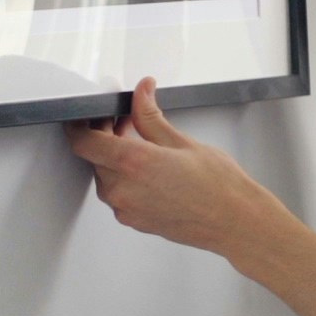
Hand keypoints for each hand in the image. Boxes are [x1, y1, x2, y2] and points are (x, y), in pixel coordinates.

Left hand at [67, 80, 291, 256]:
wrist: (236, 222)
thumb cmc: (219, 186)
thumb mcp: (182, 141)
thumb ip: (150, 116)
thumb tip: (141, 93)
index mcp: (133, 163)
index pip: (83, 142)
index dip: (78, 125)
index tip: (84, 117)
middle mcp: (123, 189)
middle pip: (95, 157)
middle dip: (105, 137)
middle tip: (125, 121)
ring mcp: (127, 209)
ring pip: (106, 176)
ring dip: (116, 159)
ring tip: (142, 145)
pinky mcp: (135, 221)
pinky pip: (119, 194)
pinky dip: (126, 178)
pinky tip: (149, 170)